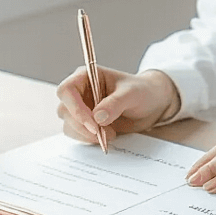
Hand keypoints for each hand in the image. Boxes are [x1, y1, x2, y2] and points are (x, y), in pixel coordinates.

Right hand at [56, 66, 180, 143]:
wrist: (151, 104)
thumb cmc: (141, 91)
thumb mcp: (132, 94)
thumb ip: (116, 103)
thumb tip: (97, 117)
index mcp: (86, 76)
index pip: (66, 90)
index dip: (75, 108)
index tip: (93, 124)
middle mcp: (79, 91)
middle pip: (64, 110)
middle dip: (81, 125)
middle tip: (102, 133)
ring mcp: (81, 108)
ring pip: (68, 125)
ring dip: (85, 134)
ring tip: (110, 134)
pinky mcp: (85, 122)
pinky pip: (76, 134)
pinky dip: (89, 139)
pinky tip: (107, 136)